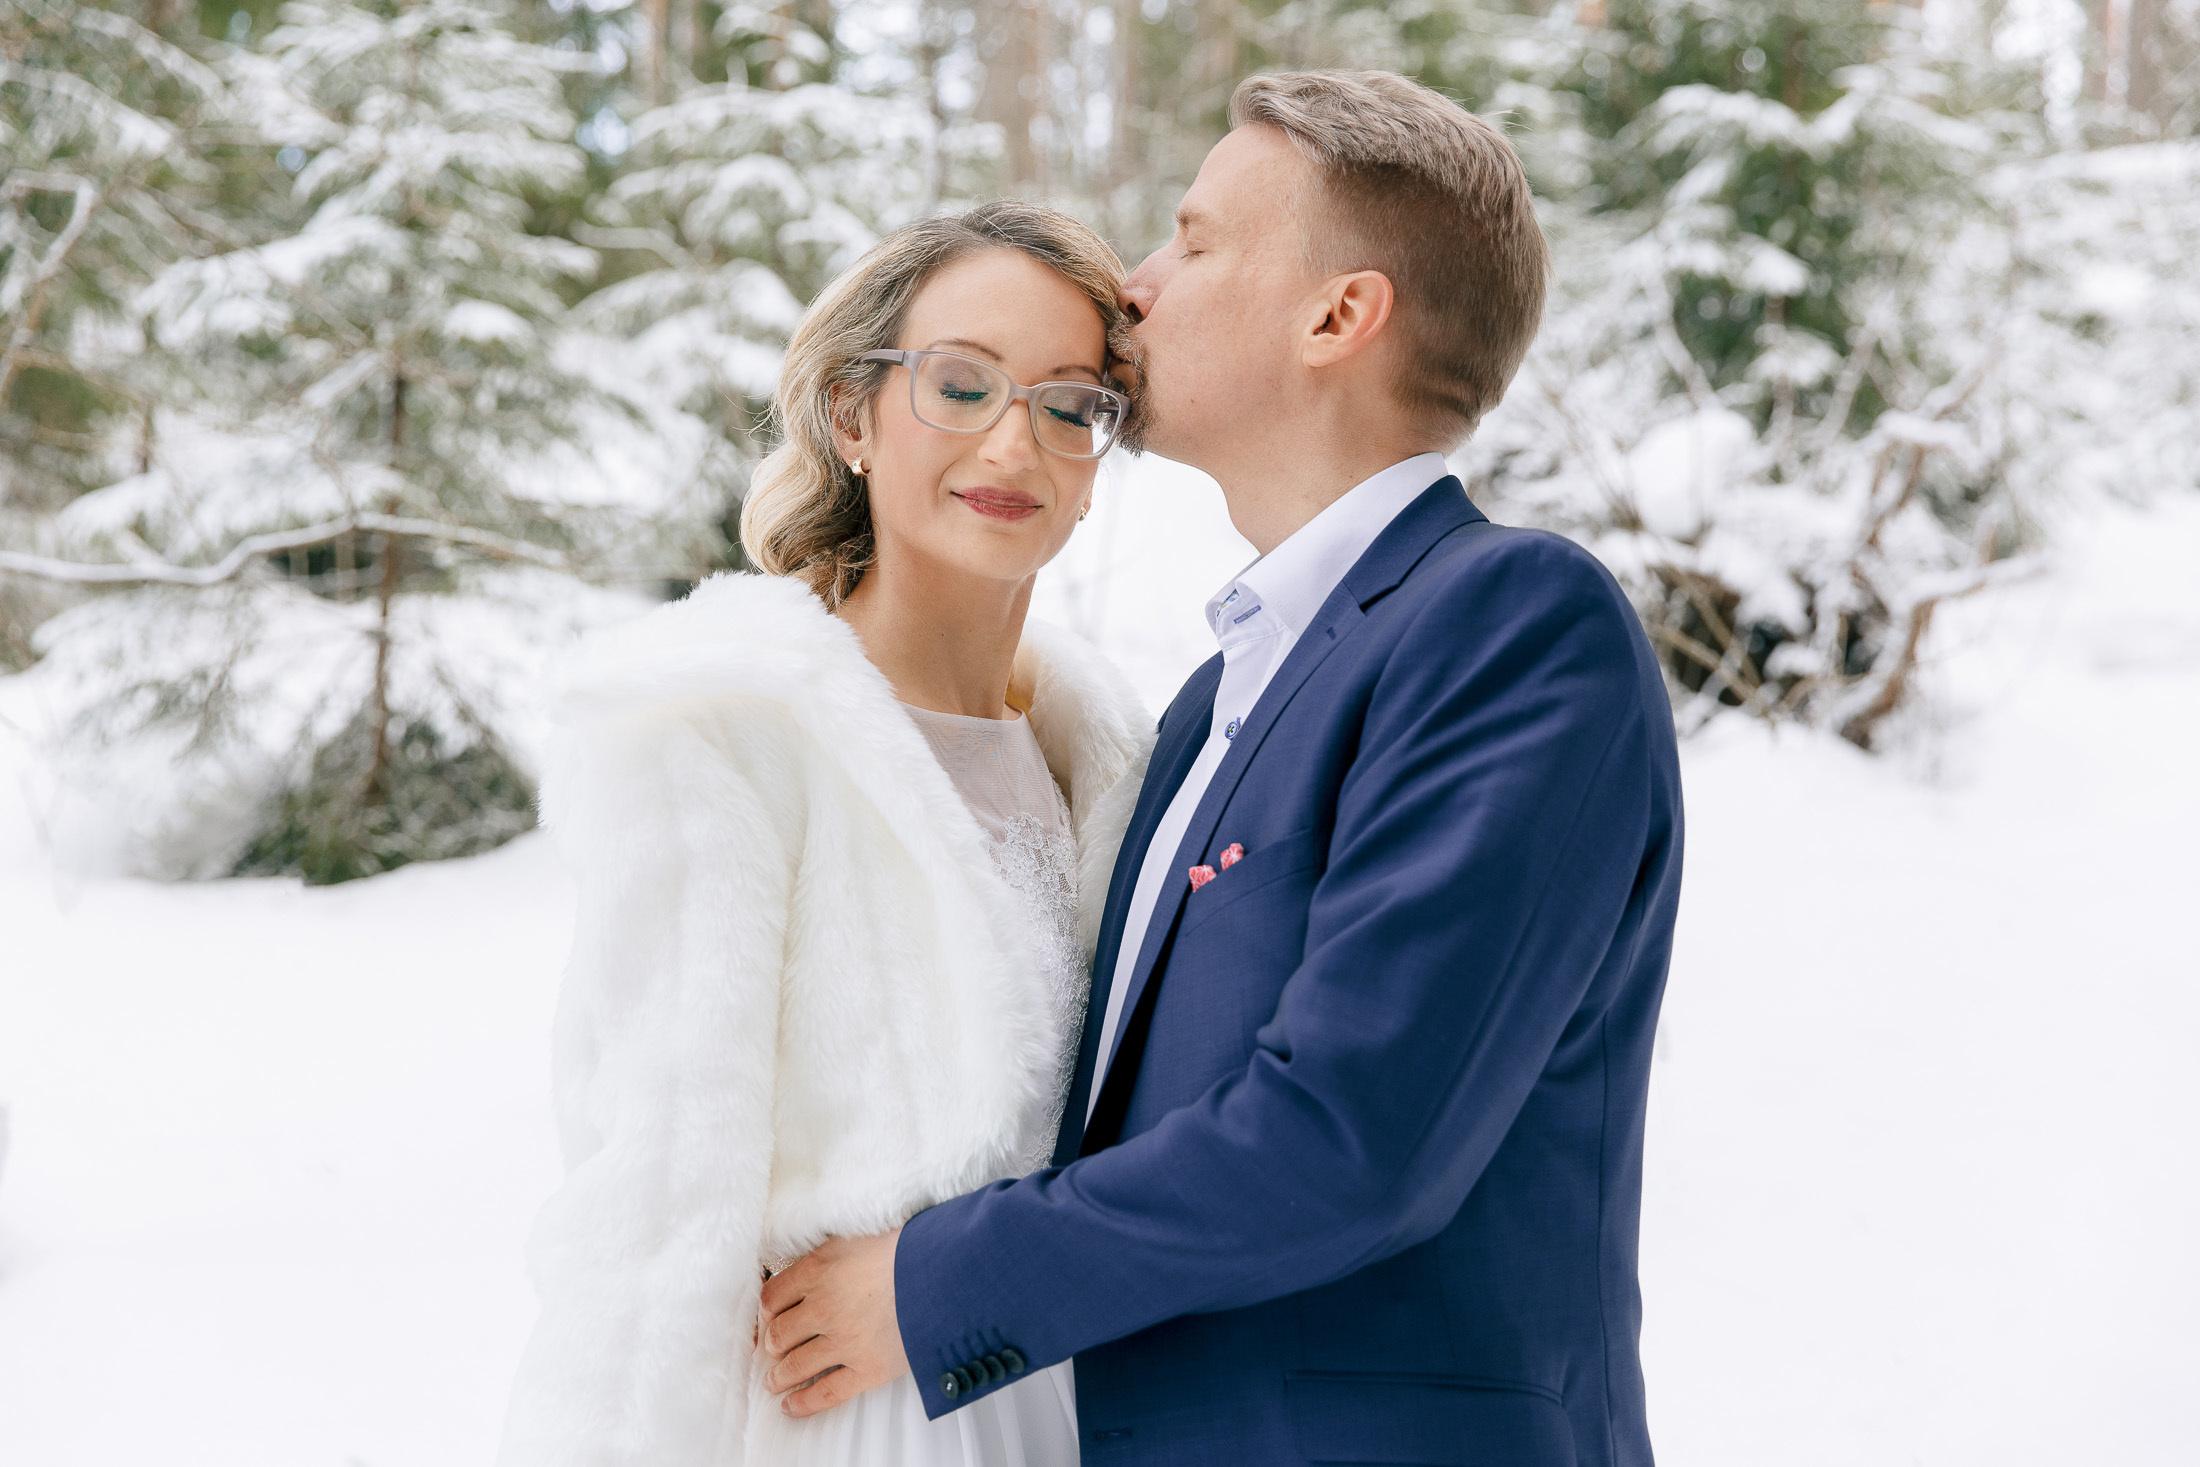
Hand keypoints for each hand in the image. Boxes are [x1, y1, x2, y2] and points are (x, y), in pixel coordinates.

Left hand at [758, 1227, 909, 1416]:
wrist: (950, 1270)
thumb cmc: (913, 1244)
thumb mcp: (862, 1232)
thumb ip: (835, 1248)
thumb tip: (824, 1255)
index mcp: (819, 1268)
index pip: (773, 1296)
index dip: (767, 1309)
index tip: (769, 1315)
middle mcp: (823, 1306)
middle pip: (779, 1333)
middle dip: (774, 1343)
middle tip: (773, 1347)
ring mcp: (843, 1340)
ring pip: (794, 1366)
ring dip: (780, 1376)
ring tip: (775, 1380)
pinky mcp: (866, 1368)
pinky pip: (825, 1393)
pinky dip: (803, 1403)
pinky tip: (791, 1405)